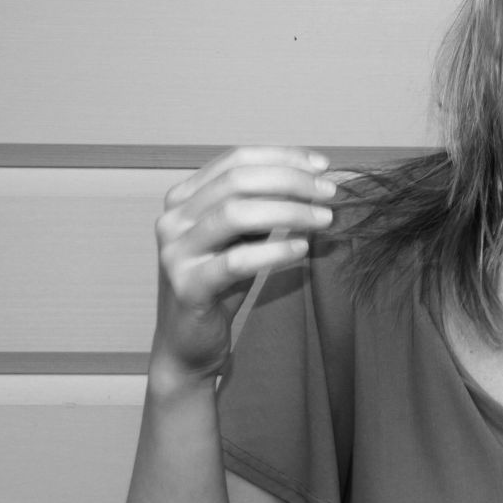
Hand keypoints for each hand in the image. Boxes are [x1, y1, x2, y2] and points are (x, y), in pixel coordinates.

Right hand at [149, 146, 335, 385]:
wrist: (188, 344)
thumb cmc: (219, 287)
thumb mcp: (239, 239)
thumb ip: (261, 208)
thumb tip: (312, 183)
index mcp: (183, 199)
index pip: (236, 160)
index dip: (282, 157)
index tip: (322, 165)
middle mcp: (172, 220)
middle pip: (238, 181)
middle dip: (291, 181)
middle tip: (330, 193)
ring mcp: (175, 253)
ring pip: (236, 214)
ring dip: (288, 211)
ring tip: (324, 219)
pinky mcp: (187, 287)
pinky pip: (236, 261)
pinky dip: (274, 251)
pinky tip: (302, 248)